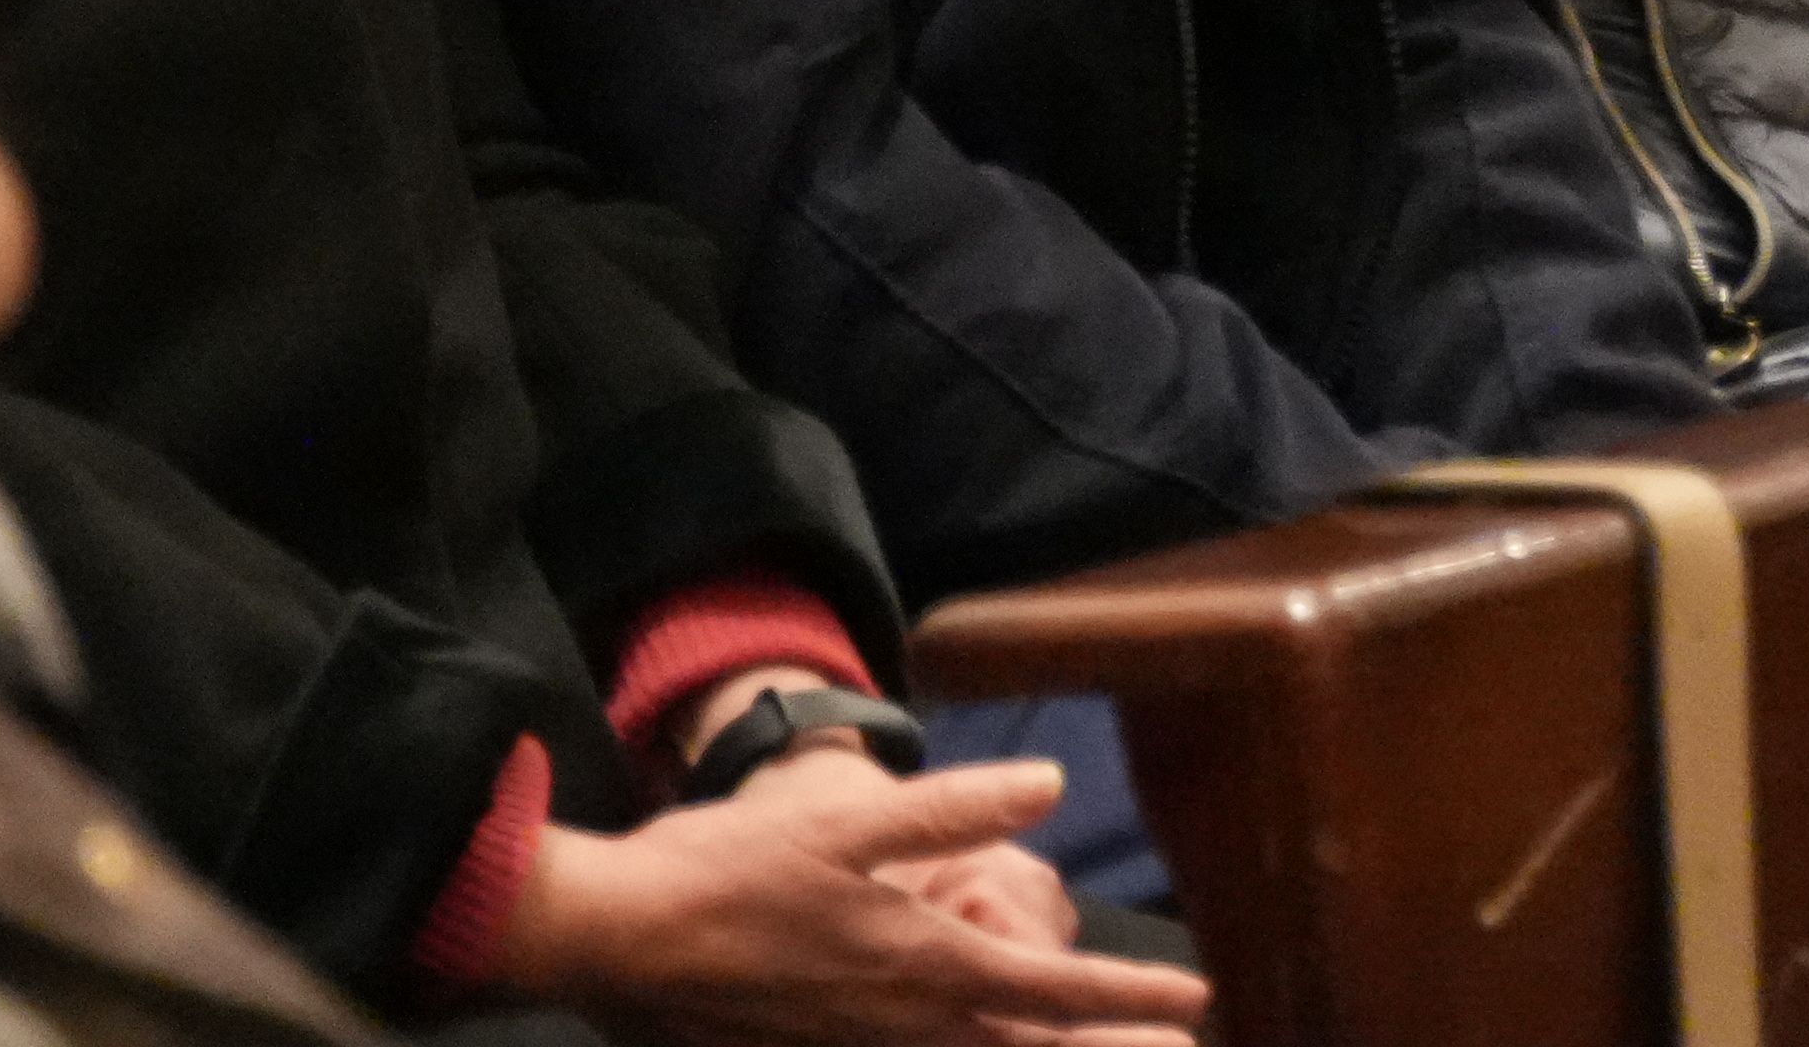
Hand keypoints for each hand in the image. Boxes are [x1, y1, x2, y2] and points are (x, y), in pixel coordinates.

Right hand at [498, 757, 1204, 1046]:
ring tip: (1081, 1033)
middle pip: (1021, 1044)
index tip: (1197, 995)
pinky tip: (973, 1031)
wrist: (611, 939)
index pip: (1050, 989)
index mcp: (921, 965)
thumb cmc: (727, 873)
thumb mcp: (847, 822)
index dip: (1128, 993)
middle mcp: (899, 1024)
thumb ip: (953, 810)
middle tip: (1169, 1040)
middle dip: (1097, 1042)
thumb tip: (1050, 786)